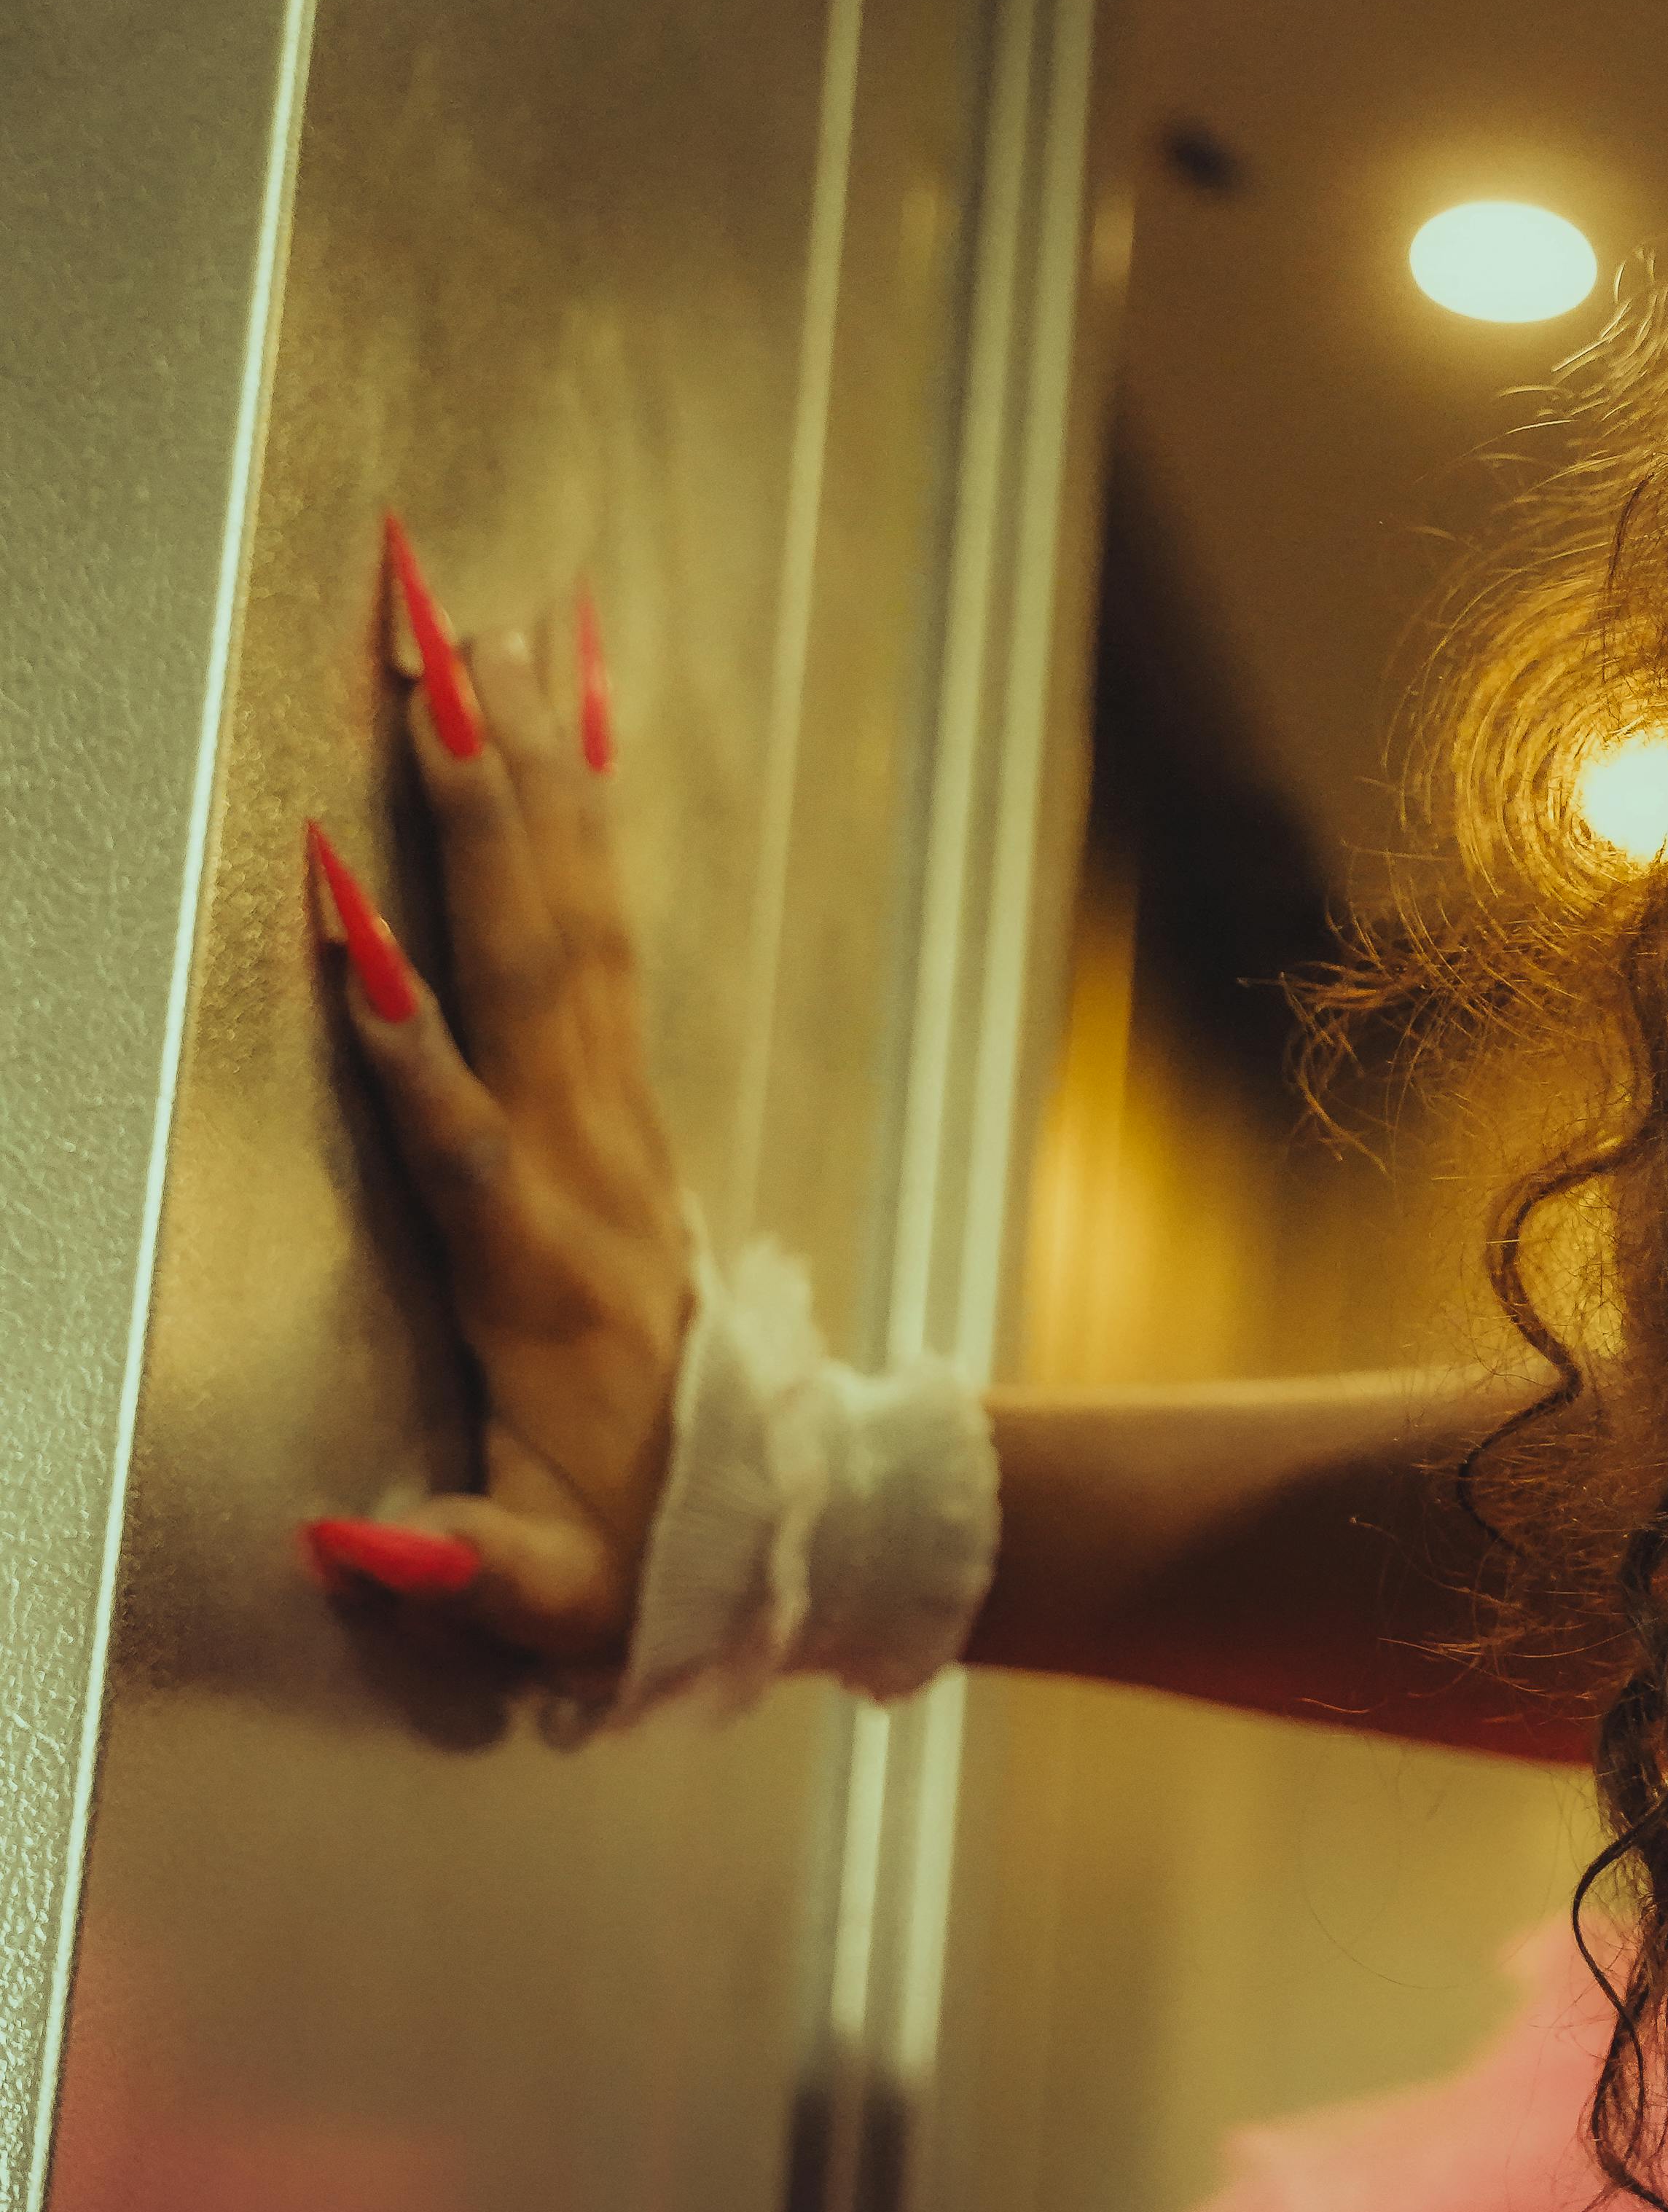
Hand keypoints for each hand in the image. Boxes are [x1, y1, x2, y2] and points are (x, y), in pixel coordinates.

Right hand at [301, 520, 692, 1667]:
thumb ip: (470, 1569)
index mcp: (537, 1261)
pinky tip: (578, 700)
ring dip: (522, 762)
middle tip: (423, 636)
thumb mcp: (556, 1592)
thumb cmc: (641, 1551)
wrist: (782, 1520)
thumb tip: (363, 1552)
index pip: (454, 1122)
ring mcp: (611, 1112)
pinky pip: (601, 924)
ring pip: (562, 906)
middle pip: (517, 950)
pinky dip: (585, 810)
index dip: (396, 1027)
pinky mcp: (622, 1093)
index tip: (341, 909)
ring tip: (481, 619)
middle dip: (467, 794)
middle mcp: (580, 1156)